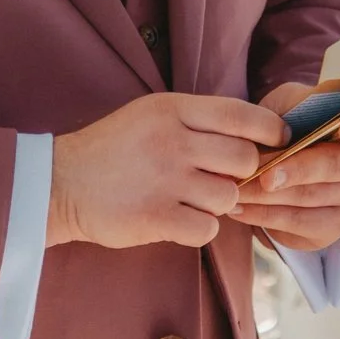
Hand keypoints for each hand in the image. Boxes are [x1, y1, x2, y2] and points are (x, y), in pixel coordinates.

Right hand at [47, 93, 288, 251]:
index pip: (241, 114)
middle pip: (244, 159)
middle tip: (220, 179)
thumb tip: (253, 139)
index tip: (278, 141)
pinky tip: (177, 219)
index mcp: (171, 109)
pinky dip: (198, 229)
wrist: (61, 182)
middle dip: (242, 174)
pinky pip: (207, 228)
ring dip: (217, 203)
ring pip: (228, 197)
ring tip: (189, 199)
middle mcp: (172, 141)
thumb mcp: (151, 116)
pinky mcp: (155, 216)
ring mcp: (164, 179)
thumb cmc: (112, 149)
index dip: (270, 129)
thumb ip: (196, 122)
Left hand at [227, 81, 339, 251]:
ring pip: (310, 198)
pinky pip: (295, 223)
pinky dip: (263, 215)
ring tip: (237, 188)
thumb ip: (293, 107)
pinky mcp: (330, 228)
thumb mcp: (292, 104)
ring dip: (269, 195)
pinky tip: (237, 206)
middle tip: (267, 176)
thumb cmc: (290, 126)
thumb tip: (280, 126)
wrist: (283, 162)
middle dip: (298, 170)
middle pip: (335, 167)